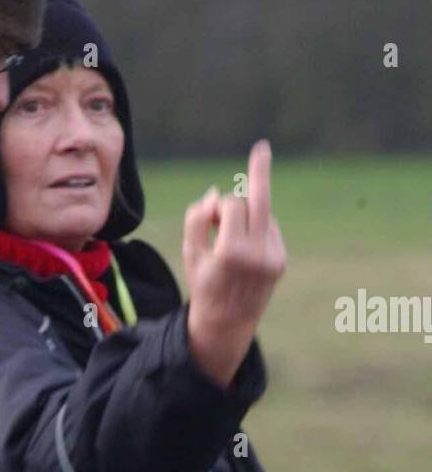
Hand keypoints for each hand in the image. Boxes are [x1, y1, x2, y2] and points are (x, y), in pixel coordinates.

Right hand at [182, 140, 286, 387]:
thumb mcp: (190, 253)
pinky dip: (256, 230)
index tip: (207, 211)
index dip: (216, 206)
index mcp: (232, 252)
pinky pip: (269, 229)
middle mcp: (258, 254)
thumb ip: (197, 219)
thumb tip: (217, 193)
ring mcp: (273, 258)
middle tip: (262, 147)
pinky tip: (246, 249)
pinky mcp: (281, 261)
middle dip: (259, 173)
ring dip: (245, 217)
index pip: (230, 206)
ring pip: (262, 215)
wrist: (227, 323)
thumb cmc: (204, 283)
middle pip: (258, 201)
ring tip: (230, 240)